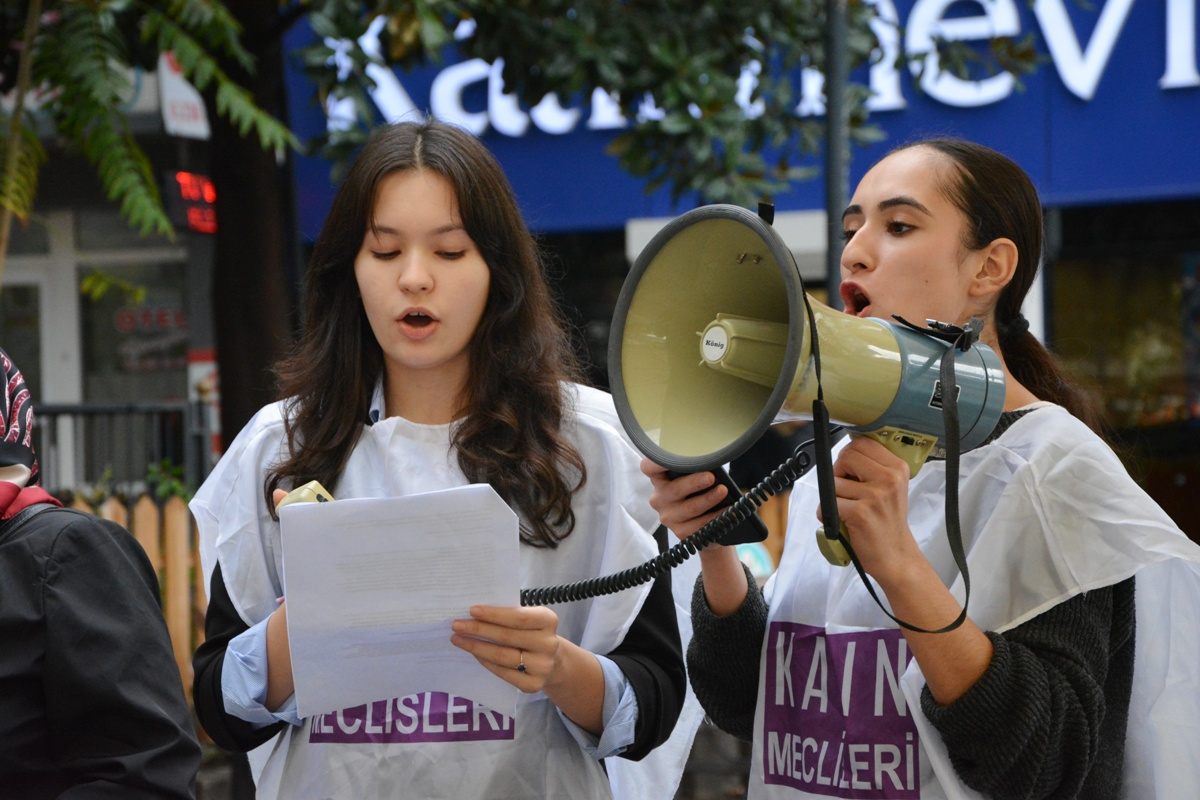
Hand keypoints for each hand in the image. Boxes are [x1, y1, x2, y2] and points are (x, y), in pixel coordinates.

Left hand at [450, 605, 560, 692]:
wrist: (551, 660)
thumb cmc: (531, 632)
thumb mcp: (528, 618)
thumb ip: (509, 614)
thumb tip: (473, 614)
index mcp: (548, 620)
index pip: (519, 617)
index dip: (494, 614)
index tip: (472, 610)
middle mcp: (549, 644)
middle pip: (507, 636)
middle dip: (478, 630)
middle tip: (456, 625)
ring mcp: (542, 666)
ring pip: (502, 656)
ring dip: (476, 647)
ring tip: (458, 639)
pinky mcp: (533, 685)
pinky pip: (503, 672)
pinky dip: (485, 661)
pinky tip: (473, 653)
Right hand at [642, 459, 749, 614]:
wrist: (719, 530)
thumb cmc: (714, 497)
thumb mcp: (707, 480)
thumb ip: (703, 471)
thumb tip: (715, 466)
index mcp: (664, 480)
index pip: (650, 467)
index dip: (654, 462)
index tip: (666, 457)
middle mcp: (661, 501)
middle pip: (668, 492)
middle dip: (691, 485)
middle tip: (712, 478)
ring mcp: (670, 520)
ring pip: (683, 512)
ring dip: (706, 503)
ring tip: (725, 493)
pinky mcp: (684, 536)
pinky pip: (696, 528)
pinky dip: (713, 520)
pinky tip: (725, 512)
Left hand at [816, 436, 922, 582]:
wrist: (896, 556)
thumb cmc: (887, 521)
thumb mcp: (890, 487)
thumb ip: (872, 467)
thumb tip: (843, 451)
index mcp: (897, 468)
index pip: (861, 443)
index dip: (849, 457)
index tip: (851, 473)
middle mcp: (890, 479)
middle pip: (845, 457)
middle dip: (838, 473)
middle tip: (848, 492)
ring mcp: (875, 496)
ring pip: (833, 482)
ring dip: (833, 498)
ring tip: (850, 510)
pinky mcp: (860, 513)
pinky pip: (827, 505)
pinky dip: (827, 515)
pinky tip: (844, 522)